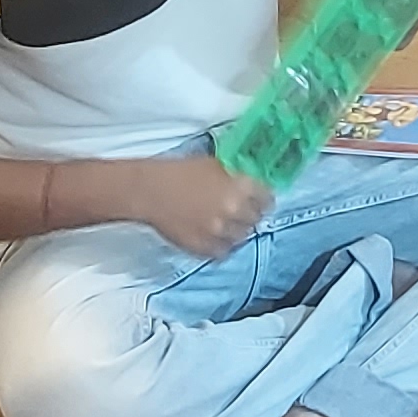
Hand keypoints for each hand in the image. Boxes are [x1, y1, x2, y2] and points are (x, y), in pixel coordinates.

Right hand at [121, 154, 270, 257]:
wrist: (150, 191)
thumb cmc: (180, 172)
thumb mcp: (215, 165)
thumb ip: (236, 176)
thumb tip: (252, 183)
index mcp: (240, 186)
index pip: (267, 198)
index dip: (262, 199)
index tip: (258, 200)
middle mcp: (234, 210)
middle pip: (256, 219)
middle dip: (250, 215)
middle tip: (240, 212)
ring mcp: (220, 231)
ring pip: (242, 237)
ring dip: (236, 231)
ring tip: (225, 224)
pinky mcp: (205, 248)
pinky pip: (224, 251)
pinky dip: (221, 245)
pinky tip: (214, 236)